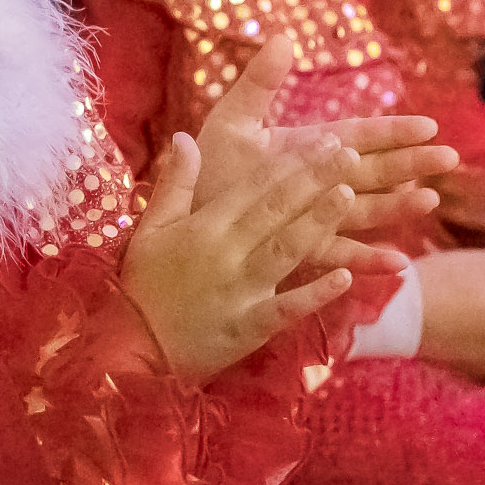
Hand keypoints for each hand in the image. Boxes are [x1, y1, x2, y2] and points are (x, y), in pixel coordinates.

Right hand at [121, 131, 366, 380]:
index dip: (290, 161)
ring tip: (349, 196)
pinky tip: (347, 276)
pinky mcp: (251, 326)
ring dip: (318, 222)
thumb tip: (184, 136)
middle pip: (277, 210)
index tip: (323, 140)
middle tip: (349, 156)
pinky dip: (317, 293)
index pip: (254, 185)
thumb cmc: (145, 283)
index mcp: (204, 226)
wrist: (134, 348)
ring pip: (287, 249)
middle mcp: (227, 252)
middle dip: (315, 180)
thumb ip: (174, 182)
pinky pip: (288, 307)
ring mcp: (242, 290)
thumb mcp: (151, 227)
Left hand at [192, 34, 456, 277]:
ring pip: (364, 210)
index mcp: (306, 148)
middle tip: (449, 158)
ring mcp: (312, 216)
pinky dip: (367, 259)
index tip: (429, 125)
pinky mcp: (300, 248)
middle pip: (373, 171)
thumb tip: (284, 37)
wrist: (186, 211)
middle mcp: (316, 182)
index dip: (392, 131)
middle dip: (411, 163)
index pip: (358, 135)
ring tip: (430, 199)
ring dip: (398, 206)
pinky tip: (397, 264)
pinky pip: (338, 255)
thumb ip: (260, 82)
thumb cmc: (209, 165)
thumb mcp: (233, 118)